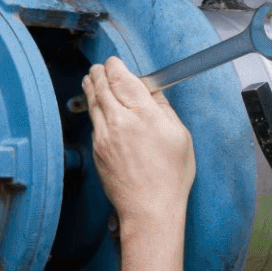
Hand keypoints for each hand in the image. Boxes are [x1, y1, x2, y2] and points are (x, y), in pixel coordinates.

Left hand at [83, 58, 194, 270]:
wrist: (149, 208)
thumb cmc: (170, 176)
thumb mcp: (180, 136)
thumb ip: (163, 109)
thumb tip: (151, 92)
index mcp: (143, 113)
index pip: (122, 77)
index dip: (116, 66)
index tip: (116, 62)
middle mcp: (119, 121)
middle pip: (102, 85)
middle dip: (100, 72)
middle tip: (100, 67)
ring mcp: (104, 135)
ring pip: (92, 102)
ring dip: (91, 87)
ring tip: (91, 79)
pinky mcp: (97, 150)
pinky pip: (93, 122)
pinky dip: (94, 110)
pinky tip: (98, 108)